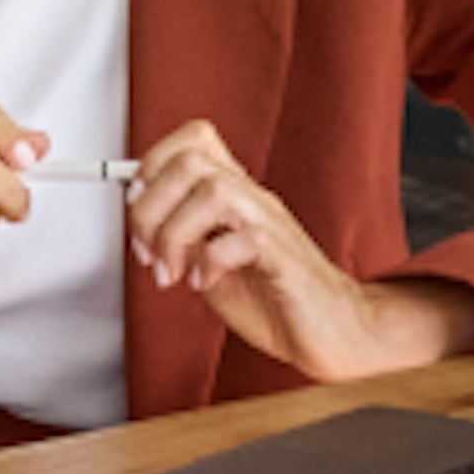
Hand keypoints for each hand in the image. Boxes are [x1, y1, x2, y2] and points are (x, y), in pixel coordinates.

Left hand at [124, 119, 473, 382]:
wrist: (335, 333)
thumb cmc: (277, 300)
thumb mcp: (211, 265)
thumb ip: (184, 239)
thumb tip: (143, 226)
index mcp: (235, 195)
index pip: (193, 140)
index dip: (153, 163)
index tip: (139, 210)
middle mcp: (253, 199)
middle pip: (191, 159)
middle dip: (151, 205)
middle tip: (148, 250)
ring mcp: (270, 223)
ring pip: (211, 189)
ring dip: (174, 233)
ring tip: (171, 271)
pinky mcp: (284, 257)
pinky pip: (240, 238)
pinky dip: (207, 263)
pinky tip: (203, 284)